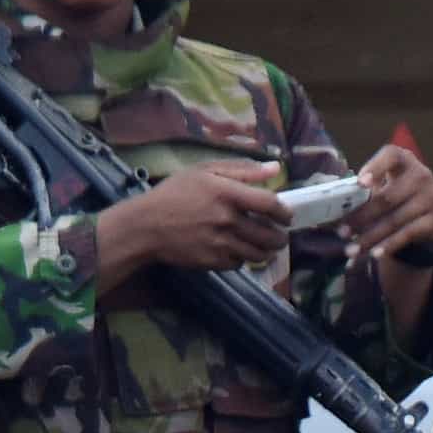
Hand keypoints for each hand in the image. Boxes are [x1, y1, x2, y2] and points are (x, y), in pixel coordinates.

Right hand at [100, 160, 291, 281]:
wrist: (145, 226)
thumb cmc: (173, 193)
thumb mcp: (204, 171)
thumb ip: (242, 169)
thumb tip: (275, 168)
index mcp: (226, 193)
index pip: (269, 204)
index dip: (284, 212)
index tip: (286, 216)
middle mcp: (226, 219)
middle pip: (268, 235)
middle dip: (279, 238)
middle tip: (279, 237)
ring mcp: (220, 243)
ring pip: (257, 254)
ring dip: (266, 252)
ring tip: (266, 248)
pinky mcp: (212, 262)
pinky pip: (238, 264)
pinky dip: (242, 259)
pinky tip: (238, 251)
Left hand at [344, 143, 432, 265]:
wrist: (426, 212)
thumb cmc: (395, 194)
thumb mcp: (383, 185)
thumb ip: (363, 191)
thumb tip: (333, 209)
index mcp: (403, 160)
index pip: (391, 156)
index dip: (375, 167)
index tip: (360, 183)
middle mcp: (421, 175)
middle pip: (388, 197)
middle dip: (362, 217)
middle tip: (342, 232)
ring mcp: (430, 197)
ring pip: (395, 220)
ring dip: (370, 237)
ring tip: (351, 249)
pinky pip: (407, 234)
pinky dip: (388, 245)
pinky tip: (373, 254)